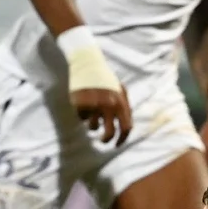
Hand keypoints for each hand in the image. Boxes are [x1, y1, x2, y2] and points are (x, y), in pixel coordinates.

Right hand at [57, 27, 131, 144]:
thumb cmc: (105, 79)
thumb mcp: (119, 91)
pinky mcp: (81, 104)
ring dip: (92, 125)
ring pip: (93, 127)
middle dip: (106, 140)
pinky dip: (82, 115)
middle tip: (102, 141)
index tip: (116, 144)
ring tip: (90, 116)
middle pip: (109, 133)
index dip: (122, 139)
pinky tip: (83, 105)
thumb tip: (125, 128)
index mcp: (121, 103)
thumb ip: (124, 108)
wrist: (87, 64)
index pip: (126, 128)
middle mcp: (109, 105)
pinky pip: (82, 118)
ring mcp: (94, 105)